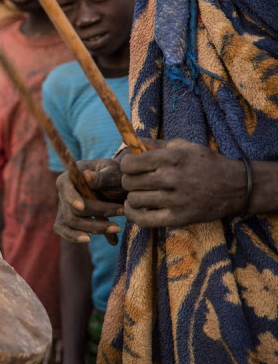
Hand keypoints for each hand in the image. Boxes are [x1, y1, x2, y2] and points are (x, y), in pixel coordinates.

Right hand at [54, 159, 125, 242]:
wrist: (116, 184)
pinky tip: (91, 240)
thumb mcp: (111, 171)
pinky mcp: (67, 220)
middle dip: (95, 219)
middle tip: (118, 223)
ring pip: (71, 224)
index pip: (65, 188)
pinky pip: (65, 231)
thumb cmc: (113, 174)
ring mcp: (63, 208)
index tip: (81, 206)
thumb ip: (101, 176)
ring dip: (93, 229)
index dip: (71, 198)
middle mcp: (62, 193)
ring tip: (116, 229)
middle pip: (72, 211)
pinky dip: (76, 237)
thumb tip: (87, 176)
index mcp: (69, 178)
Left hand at [120, 138, 244, 226]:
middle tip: (135, 181)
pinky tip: (134, 208)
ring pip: (134, 200)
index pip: (130, 164)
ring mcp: (176, 200)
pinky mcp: (179, 218)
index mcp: (172, 158)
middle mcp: (173, 178)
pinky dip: (132, 215)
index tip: (131, 167)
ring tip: (138, 193)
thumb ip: (155, 144)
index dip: (126, 165)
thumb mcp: (184, 146)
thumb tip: (128, 142)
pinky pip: (143, 220)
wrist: (237, 187)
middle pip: (129, 182)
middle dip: (127, 181)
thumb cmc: (206, 163)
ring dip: (132, 197)